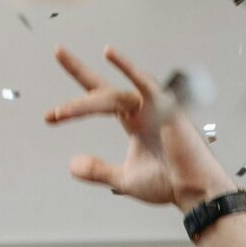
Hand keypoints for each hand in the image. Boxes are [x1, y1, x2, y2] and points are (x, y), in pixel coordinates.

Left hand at [45, 46, 234, 209]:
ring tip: (62, 114)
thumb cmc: (170, 183)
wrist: (195, 192)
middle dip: (77, 80)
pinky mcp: (166, 107)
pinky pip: (144, 83)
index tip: (50, 113)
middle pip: (101, 93)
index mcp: (134, 121)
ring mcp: (153, 106)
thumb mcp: (124, 179)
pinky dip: (128, 68)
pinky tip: (108, 54)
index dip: (76, 102)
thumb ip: (98, 170)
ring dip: (85, 105)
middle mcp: (142, 109)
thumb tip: (71, 164)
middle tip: (54, 88)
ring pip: (112, 97)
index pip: (100, 100)